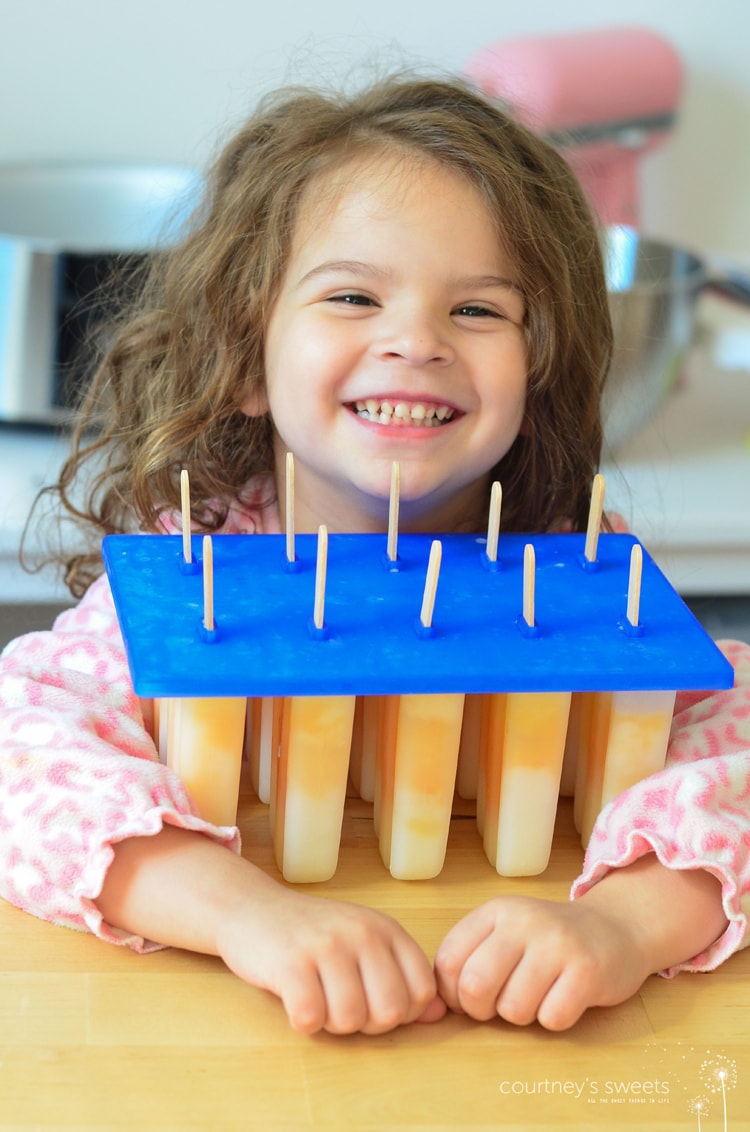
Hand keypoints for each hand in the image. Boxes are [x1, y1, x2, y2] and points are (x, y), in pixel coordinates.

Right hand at [215, 877, 445, 1034]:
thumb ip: (402, 978)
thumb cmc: (313, 935)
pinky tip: (294, 1000)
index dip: (400, 1012)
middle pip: (389, 1013)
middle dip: (365, 1024)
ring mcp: (326, 945)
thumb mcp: (363, 946)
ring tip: (316, 998)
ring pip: (350, 1020)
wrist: (251, 908)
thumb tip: (440, 1014)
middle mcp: (361, 932)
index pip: (422, 992)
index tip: (372, 1001)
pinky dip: (302, 1021)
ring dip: (330, 1023)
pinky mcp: (290, 962)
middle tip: (339, 1004)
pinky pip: (310, 1019)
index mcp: (386, 929)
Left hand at [434, 858, 726, 1030]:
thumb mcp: (507, 933)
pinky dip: (555, 1020)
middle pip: (475, 986)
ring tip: (538, 996)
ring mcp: (557, 944)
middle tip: (500, 1006)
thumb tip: (436, 1003)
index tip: (469, 999)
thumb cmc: (550, 941)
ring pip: (513, 1009)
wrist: (617, 928)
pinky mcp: (588, 971)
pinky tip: (565, 998)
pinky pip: (552, 1019)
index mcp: (497, 911)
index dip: (452, 993)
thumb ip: (471, 957)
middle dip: (482, 1011)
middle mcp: (524, 921)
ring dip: (522, 1016)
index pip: (448, 961)